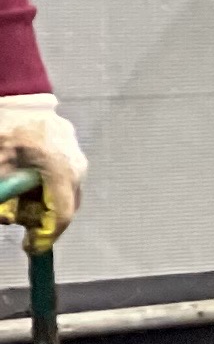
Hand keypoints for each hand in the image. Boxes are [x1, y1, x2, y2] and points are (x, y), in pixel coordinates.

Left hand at [0, 98, 84, 234]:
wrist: (19, 95)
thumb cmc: (6, 125)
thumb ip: (4, 192)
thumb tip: (6, 217)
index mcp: (60, 170)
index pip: (61, 215)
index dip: (46, 237)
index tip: (30, 248)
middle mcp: (76, 168)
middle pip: (64, 208)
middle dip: (39, 219)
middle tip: (13, 217)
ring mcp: (77, 161)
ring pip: (63, 196)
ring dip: (40, 203)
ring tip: (16, 193)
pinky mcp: (72, 155)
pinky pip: (61, 182)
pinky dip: (43, 189)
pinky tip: (25, 180)